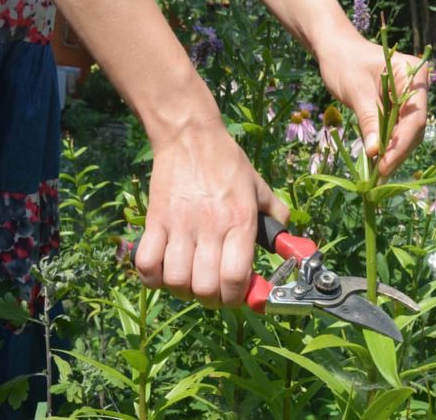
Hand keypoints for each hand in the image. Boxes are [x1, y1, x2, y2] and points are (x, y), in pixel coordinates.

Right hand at [134, 119, 288, 306]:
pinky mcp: (155, 220)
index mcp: (240, 221)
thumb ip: (276, 216)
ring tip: (190, 279)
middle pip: (205, 288)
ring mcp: (179, 225)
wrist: (190, 137)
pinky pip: (146, 263)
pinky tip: (164, 271)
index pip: (234, 278)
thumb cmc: (227, 163)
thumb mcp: (259, 187)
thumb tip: (289, 244)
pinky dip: (153, 277)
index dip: (236, 297)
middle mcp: (210, 226)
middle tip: (214, 290)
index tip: (238, 293)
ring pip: (176, 281)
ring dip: (183, 289)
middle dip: (212, 299)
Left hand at [317, 35, 428, 175]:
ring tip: (377, 172)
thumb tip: (376, 153)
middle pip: (414, 127)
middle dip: (398, 151)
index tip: (384, 165)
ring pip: (407, 132)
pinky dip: (387, 144)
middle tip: (380, 174)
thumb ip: (369, 121)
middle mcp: (417, 86)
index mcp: (413, 74)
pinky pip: (397, 129)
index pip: (415, 116)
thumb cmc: (344, 62)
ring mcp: (409, 97)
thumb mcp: (356, 92)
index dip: (401, 144)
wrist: (335, 49)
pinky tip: (377, 160)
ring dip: (393, 152)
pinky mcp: (398, 106)